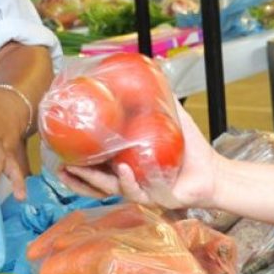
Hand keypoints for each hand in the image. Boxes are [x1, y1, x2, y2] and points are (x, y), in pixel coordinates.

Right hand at [60, 101, 221, 209]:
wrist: (214, 170)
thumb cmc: (192, 149)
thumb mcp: (173, 119)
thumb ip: (159, 101)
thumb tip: (147, 73)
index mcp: (127, 164)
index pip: (97, 165)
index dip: (77, 162)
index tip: (59, 151)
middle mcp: (130, 180)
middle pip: (96, 182)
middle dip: (76, 178)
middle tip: (60, 167)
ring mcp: (142, 192)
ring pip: (112, 189)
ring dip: (94, 181)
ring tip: (81, 169)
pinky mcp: (157, 200)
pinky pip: (139, 192)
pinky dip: (130, 182)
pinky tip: (124, 170)